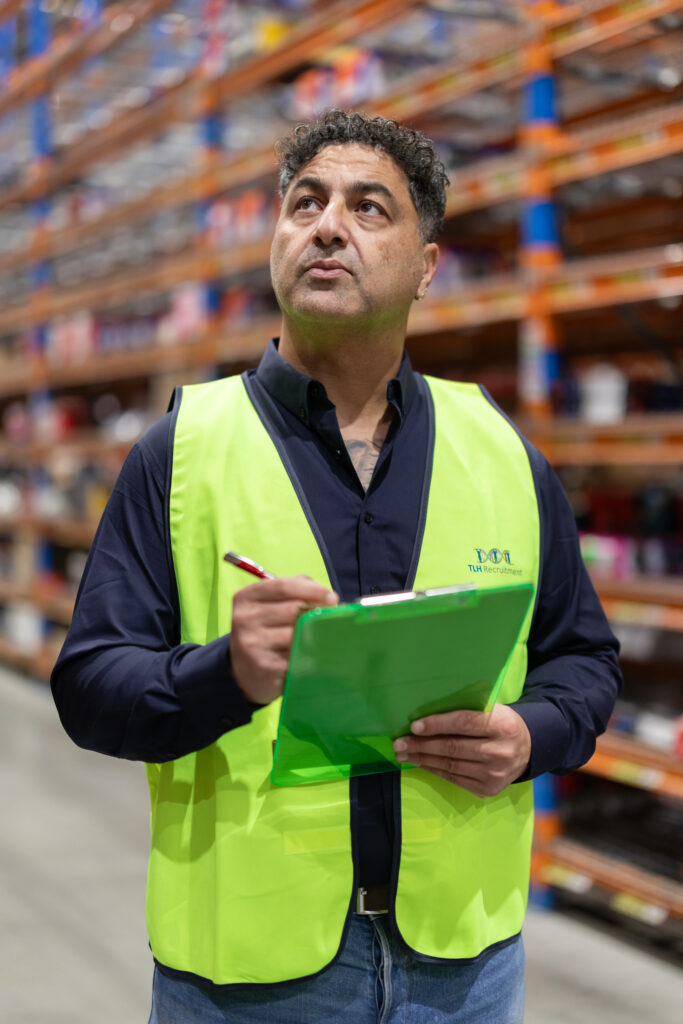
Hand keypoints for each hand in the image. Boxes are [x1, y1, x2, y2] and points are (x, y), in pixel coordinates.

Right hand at [230, 576, 337, 704]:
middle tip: (332, 618)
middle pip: (293, 609)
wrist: (244, 672)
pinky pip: (297, 656)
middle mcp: (245, 619)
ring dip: (316, 634)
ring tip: (324, 636)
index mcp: (246, 598)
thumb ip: (295, 591)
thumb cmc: (266, 632)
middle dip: (317, 612)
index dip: (312, 589)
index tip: (332, 597)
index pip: (283, 586)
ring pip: (297, 633)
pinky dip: (310, 655)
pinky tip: (313, 656)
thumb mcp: (270, 605)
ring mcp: (252, 644)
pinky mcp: (264, 667)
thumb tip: (328, 596)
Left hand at [392, 704, 530, 797]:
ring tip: (403, 754)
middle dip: (421, 745)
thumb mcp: (492, 710)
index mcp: (502, 725)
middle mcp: (499, 751)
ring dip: (422, 759)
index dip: (437, 724)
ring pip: (450, 765)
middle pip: (453, 747)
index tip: (414, 726)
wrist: (527, 749)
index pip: (464, 723)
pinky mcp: (487, 789)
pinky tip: (420, 763)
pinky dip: (434, 770)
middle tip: (399, 743)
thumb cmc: (500, 723)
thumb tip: (426, 714)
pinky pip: (454, 778)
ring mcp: (493, 774)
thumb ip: (467, 710)